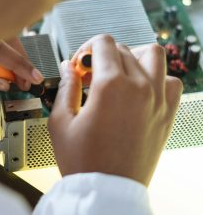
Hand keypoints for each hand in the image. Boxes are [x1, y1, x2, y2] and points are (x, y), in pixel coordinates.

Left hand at [0, 38, 42, 94]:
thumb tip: (2, 80)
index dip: (16, 62)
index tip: (31, 76)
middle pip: (2, 34)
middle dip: (20, 58)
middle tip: (27, 79)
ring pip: (2, 29)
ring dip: (15, 51)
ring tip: (20, 72)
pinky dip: (6, 43)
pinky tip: (10, 56)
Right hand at [49, 35, 182, 185]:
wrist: (108, 190)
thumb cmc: (84, 160)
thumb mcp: (61, 121)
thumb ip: (65, 87)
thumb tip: (67, 68)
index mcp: (110, 86)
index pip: (102, 43)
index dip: (85, 48)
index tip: (79, 64)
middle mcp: (138, 87)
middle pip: (122, 48)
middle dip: (101, 55)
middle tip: (90, 74)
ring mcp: (156, 99)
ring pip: (152, 55)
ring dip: (133, 56)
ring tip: (118, 71)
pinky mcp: (166, 113)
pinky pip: (171, 81)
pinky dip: (157, 76)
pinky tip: (140, 87)